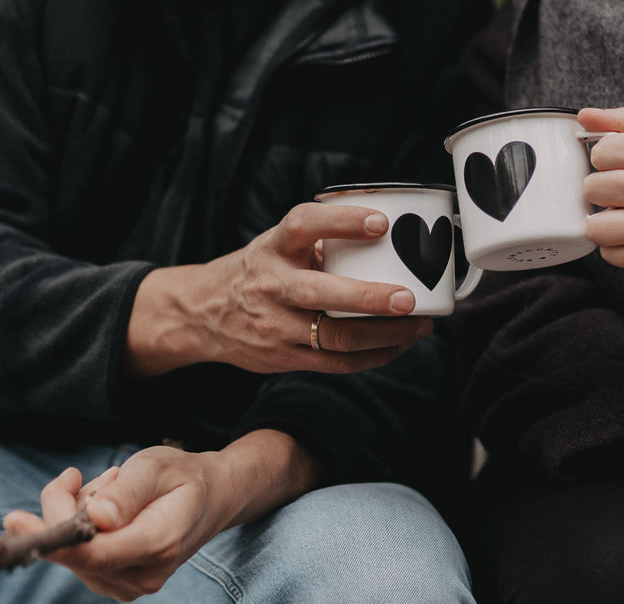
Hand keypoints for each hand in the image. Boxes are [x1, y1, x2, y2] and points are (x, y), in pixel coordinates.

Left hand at [2, 430, 318, 600]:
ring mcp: (129, 585)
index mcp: (158, 545)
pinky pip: (76, 557)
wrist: (213, 499)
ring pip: (70, 553)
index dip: (50, 540)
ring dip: (76, 515)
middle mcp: (143, 576)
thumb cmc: (184, 478)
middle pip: (74, 551)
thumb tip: (95, 518)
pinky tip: (108, 511)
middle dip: (67, 507)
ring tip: (115, 492)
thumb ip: (127, 492)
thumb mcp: (157, 467)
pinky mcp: (116, 584)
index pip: (93, 554)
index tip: (15, 522)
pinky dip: (79, 529)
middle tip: (98, 475)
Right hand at [125, 202, 432, 376]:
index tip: (381, 222)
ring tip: (418, 326)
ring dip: (385, 335)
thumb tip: (390, 238)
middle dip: (371, 298)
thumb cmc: (259, 273)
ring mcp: (277, 326)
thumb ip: (322, 242)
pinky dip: (375, 356)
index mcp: (273, 248)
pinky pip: (338, 363)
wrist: (204, 314)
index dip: (343, 221)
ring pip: (336, 338)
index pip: (304, 226)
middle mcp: (272, 286)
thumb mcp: (278, 246)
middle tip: (410, 298)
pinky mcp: (286, 358)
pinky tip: (398, 346)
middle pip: (321, 295)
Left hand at [577, 107, 623, 298]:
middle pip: (592, 188)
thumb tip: (585, 115)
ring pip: (597, 227)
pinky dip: (616, 249)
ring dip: (605, 225)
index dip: (604, 162)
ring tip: (623, 219)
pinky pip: (611, 255)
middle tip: (620, 197)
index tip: (618, 169)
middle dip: (601, 194)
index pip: (602, 152)